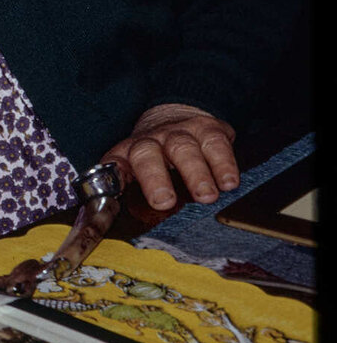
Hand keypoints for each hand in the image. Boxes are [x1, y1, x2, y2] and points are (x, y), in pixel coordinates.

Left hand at [100, 103, 237, 211]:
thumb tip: (116, 224)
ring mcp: (179, 132)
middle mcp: (150, 141)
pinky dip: (224, 164)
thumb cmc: (155, 158)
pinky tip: (229, 183)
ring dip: (195, 173)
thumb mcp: (136, 173)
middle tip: (165, 201)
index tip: (118, 196)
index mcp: (126, 154)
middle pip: (146, 154)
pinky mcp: (208, 129)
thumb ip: (130, 196)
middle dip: (155, 178)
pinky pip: (216, 143)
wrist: (174, 117)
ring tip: (206, 196)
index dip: (114, 180)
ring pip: (183, 148)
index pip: (113, 166)